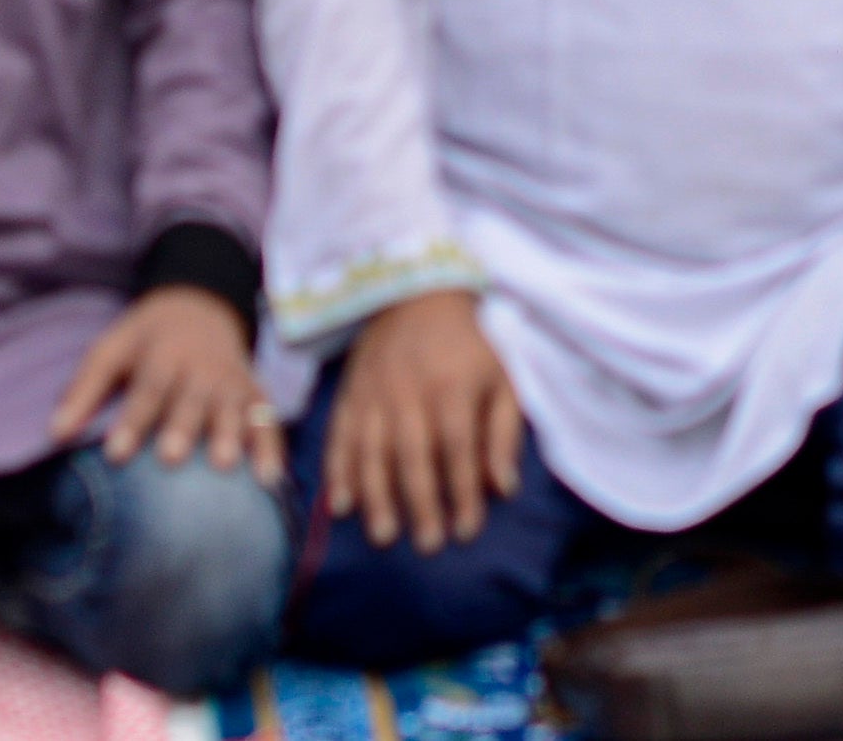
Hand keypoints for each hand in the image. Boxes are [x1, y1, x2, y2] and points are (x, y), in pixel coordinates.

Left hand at [50, 283, 285, 478]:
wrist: (202, 305)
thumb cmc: (146, 338)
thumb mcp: (111, 349)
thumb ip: (84, 390)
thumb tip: (55, 434)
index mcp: (163, 353)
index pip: (147, 388)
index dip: (132, 421)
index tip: (115, 454)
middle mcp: (202, 367)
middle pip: (192, 398)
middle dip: (183, 427)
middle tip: (171, 458)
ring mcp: (232, 381)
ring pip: (233, 407)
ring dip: (231, 435)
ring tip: (225, 466)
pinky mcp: (255, 393)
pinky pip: (267, 420)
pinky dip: (271, 447)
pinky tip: (269, 479)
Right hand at [318, 288, 527, 549]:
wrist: (414, 296)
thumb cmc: (467, 347)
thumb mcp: (499, 380)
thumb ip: (502, 434)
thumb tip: (504, 489)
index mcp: (452, 387)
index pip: (457, 447)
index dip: (462, 492)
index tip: (466, 532)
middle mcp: (409, 393)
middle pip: (413, 456)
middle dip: (420, 504)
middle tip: (428, 547)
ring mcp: (374, 395)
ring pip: (372, 453)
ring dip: (377, 497)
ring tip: (384, 537)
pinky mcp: (349, 396)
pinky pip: (339, 438)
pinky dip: (337, 473)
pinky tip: (340, 506)